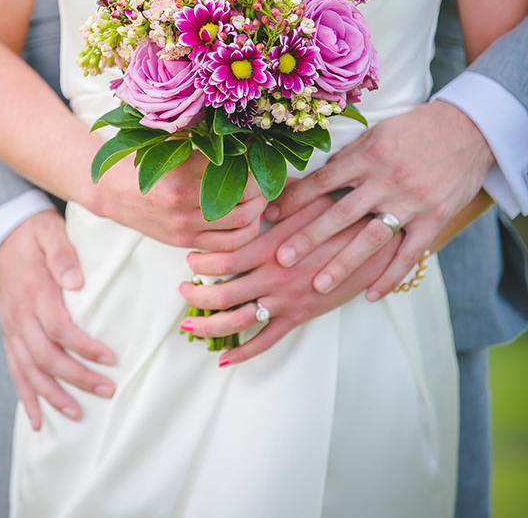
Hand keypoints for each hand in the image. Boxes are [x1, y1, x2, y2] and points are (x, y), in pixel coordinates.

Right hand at [0, 209, 115, 430]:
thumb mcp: (51, 233)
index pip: (61, 329)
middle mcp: (22, 317)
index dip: (85, 348)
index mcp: (36, 293)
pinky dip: (25, 396)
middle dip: (78, 378)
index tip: (111, 359)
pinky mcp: (10, 334)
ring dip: (53, 395)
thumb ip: (63, 255)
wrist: (1, 235)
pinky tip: (37, 420)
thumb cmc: (34, 234)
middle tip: (107, 390)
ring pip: (30, 371)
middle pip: (48, 357)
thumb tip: (76, 282)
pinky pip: (15, 371)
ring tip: (77, 414)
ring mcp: (13, 329)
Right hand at [90, 148, 264, 250]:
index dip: (253, 162)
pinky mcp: (185, 242)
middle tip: (262, 178)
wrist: (112, 191)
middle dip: (261, 189)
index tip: (256, 155)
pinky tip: (246, 221)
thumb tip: (241, 135)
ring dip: (257, 213)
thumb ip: (201, 141)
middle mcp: (184, 203)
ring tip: (258, 200)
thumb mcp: (169, 144)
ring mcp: (185, 227)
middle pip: (244, 199)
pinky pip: (226, 247)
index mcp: (182, 173)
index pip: (235, 169)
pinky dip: (244, 235)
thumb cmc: (144, 162)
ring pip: (240, 227)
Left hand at [178, 197, 401, 364]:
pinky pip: (266, 342)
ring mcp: (285, 301)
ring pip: (237, 322)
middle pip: (222, 293)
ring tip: (189, 323)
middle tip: (181, 290)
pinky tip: (224, 360)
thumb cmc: (345, 219)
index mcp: (272, 247)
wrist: (378, 247)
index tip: (189, 260)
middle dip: (195, 295)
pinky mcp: (299, 317)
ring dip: (208, 325)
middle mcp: (274, 277)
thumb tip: (255, 199)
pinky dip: (243, 354)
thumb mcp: (311, 201)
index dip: (200, 262)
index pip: (223, 258)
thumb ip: (280, 201)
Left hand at [265, 101, 493, 299]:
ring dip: (343, 265)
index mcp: (368, 155)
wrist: (467, 129)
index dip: (296, 200)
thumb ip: (349, 158)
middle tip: (281, 259)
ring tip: (319, 286)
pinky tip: (371, 295)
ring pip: (371, 239)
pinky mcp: (434, 219)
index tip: (271, 217)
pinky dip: (390, 276)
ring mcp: (411, 202)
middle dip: (308, 238)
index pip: (323, 181)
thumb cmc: (415, 129)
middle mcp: (386, 180)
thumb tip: (315, 178)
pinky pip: (409, 254)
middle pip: (340, 214)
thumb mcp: (377, 133)